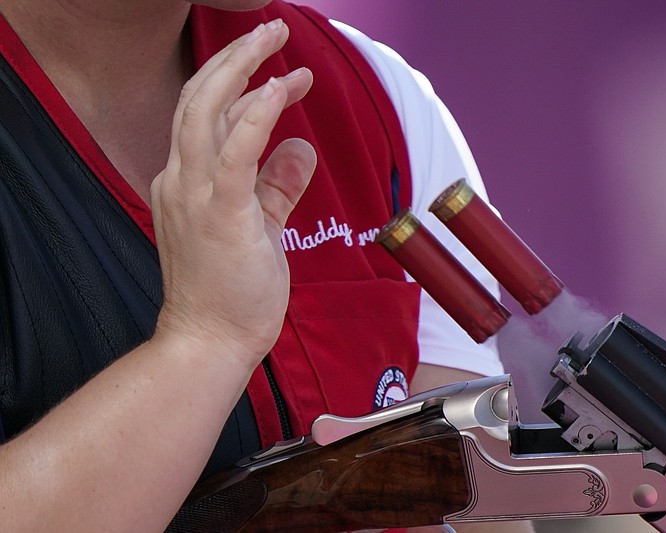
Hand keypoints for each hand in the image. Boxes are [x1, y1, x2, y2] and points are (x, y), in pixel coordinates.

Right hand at [151, 19, 315, 367]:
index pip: (209, 116)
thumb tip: (300, 148)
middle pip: (200, 96)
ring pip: (206, 110)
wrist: (209, 341)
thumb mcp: (259, 226)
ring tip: (276, 39)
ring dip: (242, 68)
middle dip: (237, 57)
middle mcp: (181, 179)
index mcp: (187, 181)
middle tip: (273, 30)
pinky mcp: (220, 215)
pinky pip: (234, 154)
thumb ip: (277, 186)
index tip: (284, 76)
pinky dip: (254, 117)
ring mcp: (195, 195)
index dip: (244, 86)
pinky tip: (278, 88)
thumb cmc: (229, 291)